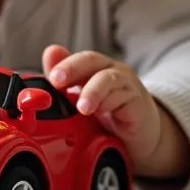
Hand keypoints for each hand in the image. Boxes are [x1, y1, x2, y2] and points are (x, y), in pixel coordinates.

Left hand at [42, 45, 189, 180]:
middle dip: (72, 68)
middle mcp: (111, 71)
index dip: (64, 64)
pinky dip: (111, 103)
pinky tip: (100, 112)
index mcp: (95, 69)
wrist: (140, 136)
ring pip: (109, 79)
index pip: (79, 59)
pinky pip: (125, 97)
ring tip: (81, 107)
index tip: (51, 78)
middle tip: (57, 81)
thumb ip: (65, 79)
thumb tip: (49, 53)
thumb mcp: (83, 99)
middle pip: (92, 61)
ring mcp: (126, 85)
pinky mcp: (138, 103)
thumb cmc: (109, 113)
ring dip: (92, 91)